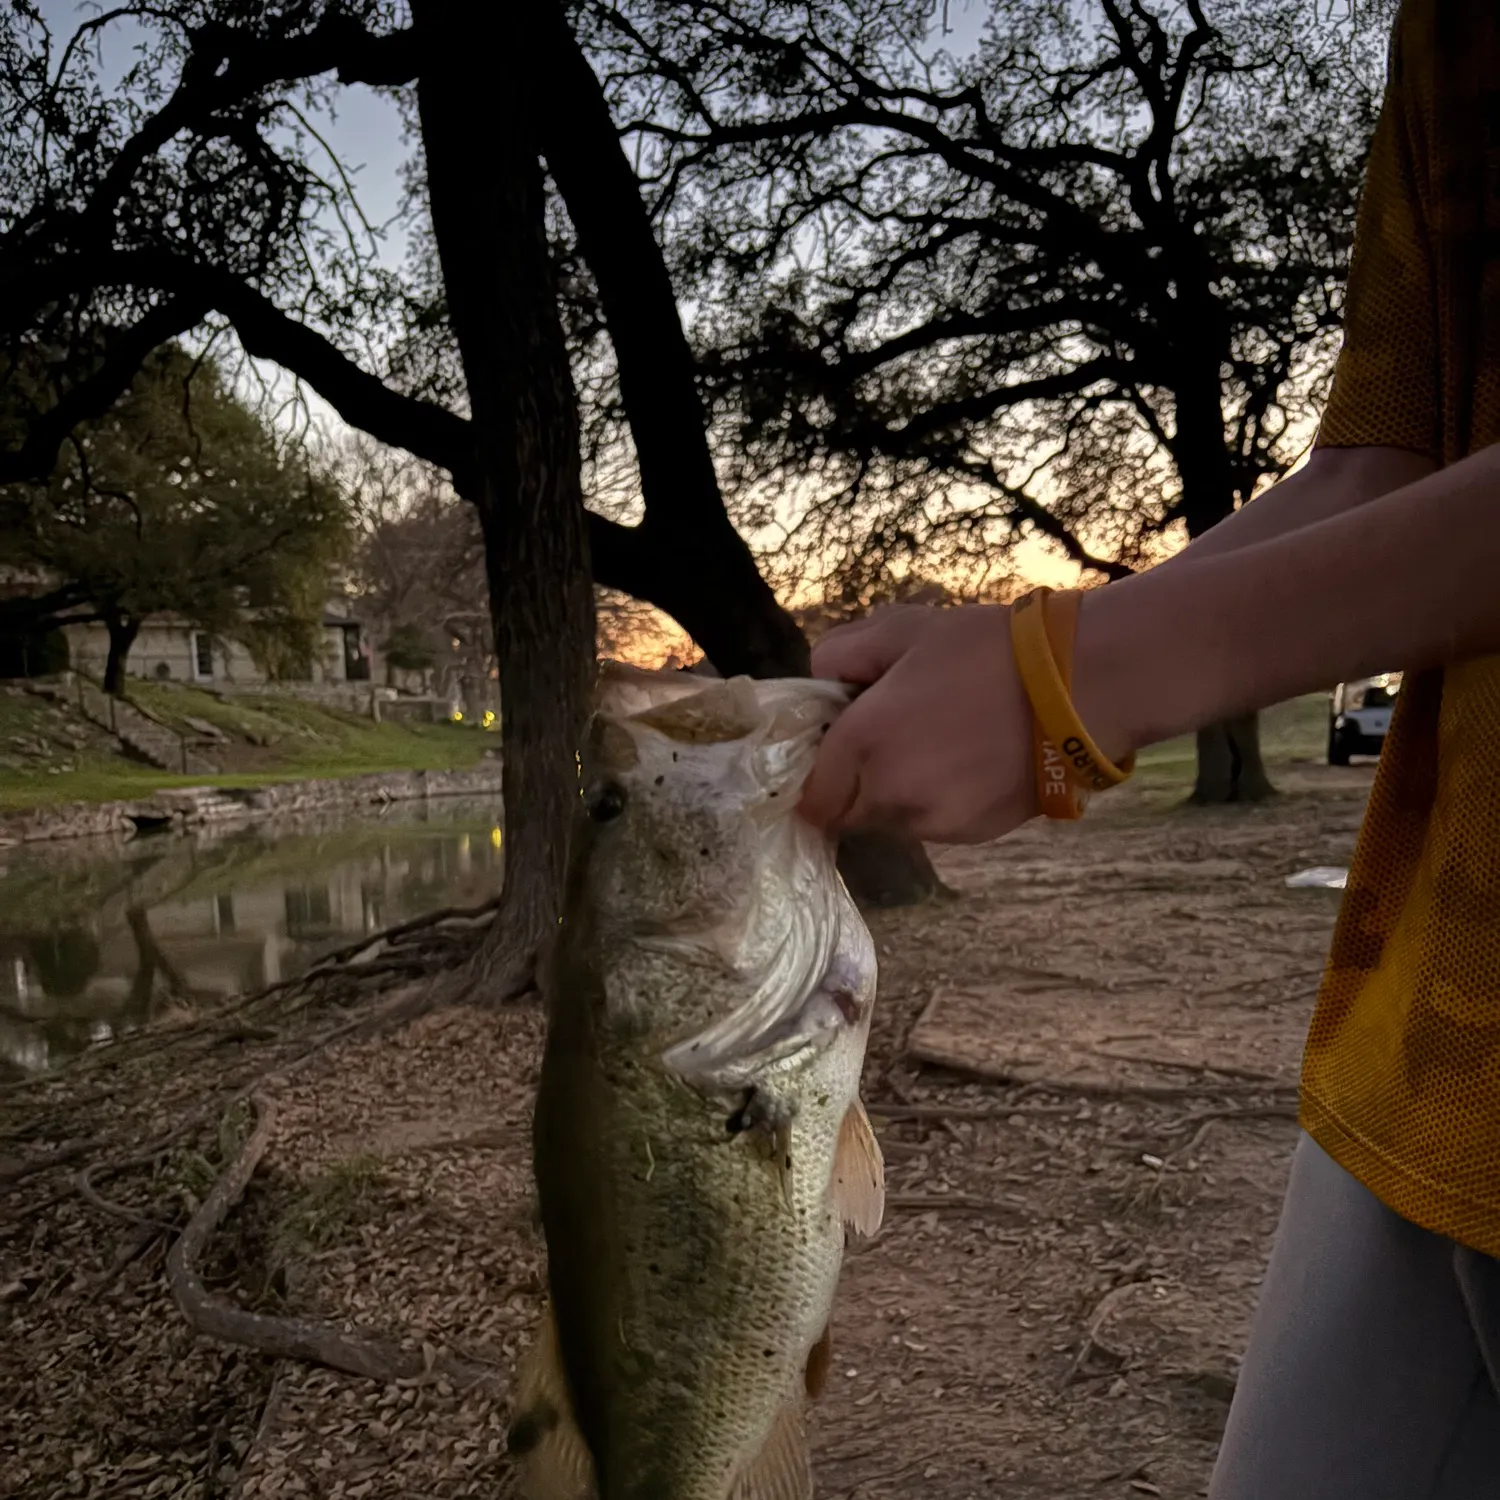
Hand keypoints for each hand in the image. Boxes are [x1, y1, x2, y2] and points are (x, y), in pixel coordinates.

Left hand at [799, 603, 1038, 842]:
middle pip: (848, 813)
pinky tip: (969, 763)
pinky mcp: (972, 835)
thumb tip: (820, 684)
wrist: (1077, 689)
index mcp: (862, 742)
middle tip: (890, 739)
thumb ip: (841, 655)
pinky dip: (938, 803)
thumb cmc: (986, 650)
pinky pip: (934, 825)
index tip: (837, 747)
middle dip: (855, 784)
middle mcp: (889, 793)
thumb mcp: (902, 630)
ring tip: (938, 745)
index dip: (818, 774)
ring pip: (891, 822)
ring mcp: (932, 821)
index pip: (811, 796)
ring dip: (897, 795)